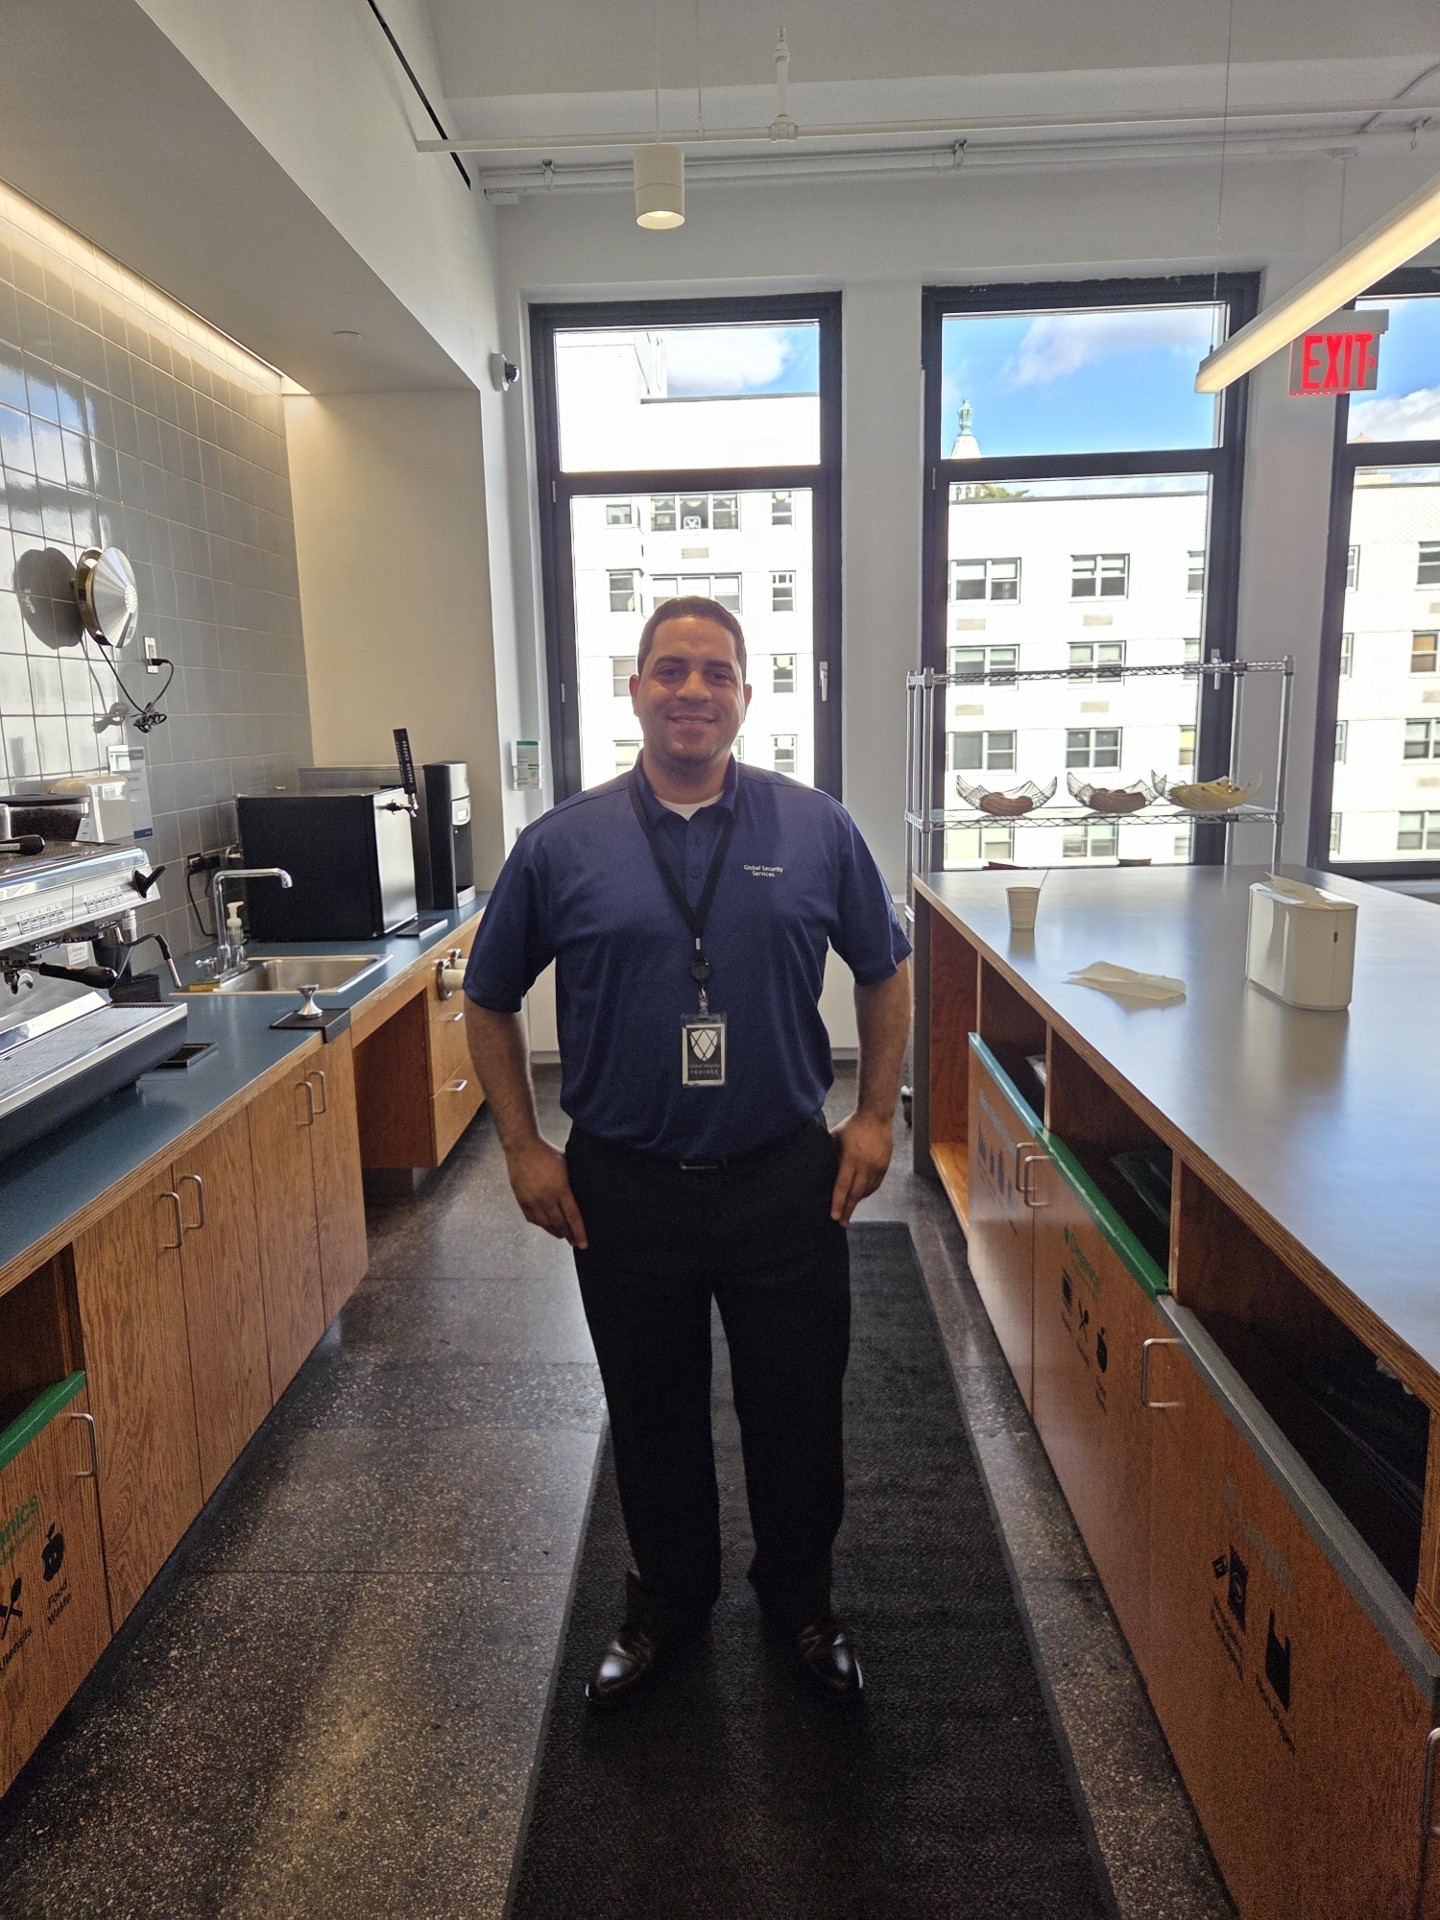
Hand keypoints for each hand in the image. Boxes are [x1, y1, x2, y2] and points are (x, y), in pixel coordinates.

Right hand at [504, 1138, 588, 1247]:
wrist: (522, 1147)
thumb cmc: (546, 1152)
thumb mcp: (566, 1165)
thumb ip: (572, 1182)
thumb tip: (580, 1193)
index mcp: (560, 1189)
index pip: (573, 1217)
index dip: (579, 1232)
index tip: (583, 1243)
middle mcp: (546, 1198)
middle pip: (560, 1224)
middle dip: (569, 1235)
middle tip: (575, 1242)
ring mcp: (532, 1201)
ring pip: (545, 1224)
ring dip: (555, 1232)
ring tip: (561, 1236)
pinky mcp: (522, 1200)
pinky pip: (532, 1219)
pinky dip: (540, 1224)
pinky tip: (545, 1225)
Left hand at [829, 1109, 894, 1226]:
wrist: (877, 1116)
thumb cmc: (852, 1126)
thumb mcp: (835, 1137)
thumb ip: (831, 1154)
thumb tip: (821, 1169)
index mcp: (851, 1158)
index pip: (843, 1185)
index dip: (838, 1202)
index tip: (833, 1215)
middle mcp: (866, 1165)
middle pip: (856, 1194)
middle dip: (848, 1209)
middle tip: (841, 1223)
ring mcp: (877, 1167)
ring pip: (867, 1191)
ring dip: (857, 1202)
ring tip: (848, 1211)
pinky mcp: (885, 1166)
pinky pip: (875, 1185)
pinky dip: (867, 1192)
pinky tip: (860, 1197)